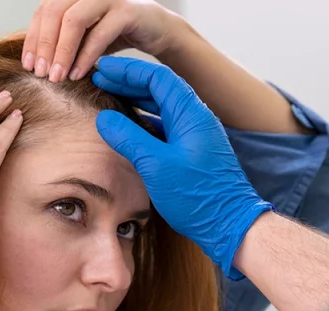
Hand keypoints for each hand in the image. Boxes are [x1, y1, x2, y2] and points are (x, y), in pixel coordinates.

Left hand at [22, 0, 182, 81]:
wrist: (158, 31)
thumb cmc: (117, 34)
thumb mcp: (85, 38)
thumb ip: (64, 42)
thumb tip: (35, 61)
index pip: (44, 11)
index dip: (33, 38)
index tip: (28, 65)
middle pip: (54, 13)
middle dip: (45, 46)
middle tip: (40, 74)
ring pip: (74, 20)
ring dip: (62, 51)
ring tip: (56, 77)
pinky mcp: (126, 12)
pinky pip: (99, 34)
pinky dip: (85, 56)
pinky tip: (77, 74)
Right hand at [92, 57, 273, 279]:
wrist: (229, 224)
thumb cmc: (197, 197)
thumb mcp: (156, 165)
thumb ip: (129, 138)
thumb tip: (104, 118)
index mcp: (191, 114)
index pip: (158, 77)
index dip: (128, 70)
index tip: (103, 68)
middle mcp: (196, 119)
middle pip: (159, 88)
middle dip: (129, 82)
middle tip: (100, 80)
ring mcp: (196, 135)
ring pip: (162, 107)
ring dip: (136, 100)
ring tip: (109, 98)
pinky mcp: (193, 152)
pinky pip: (166, 126)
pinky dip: (145, 120)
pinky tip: (129, 126)